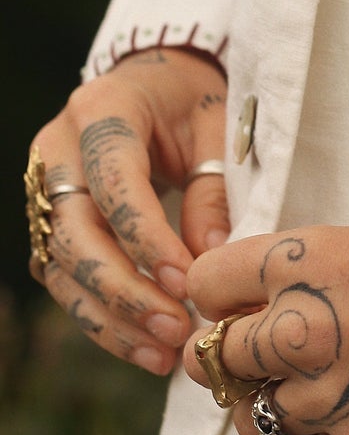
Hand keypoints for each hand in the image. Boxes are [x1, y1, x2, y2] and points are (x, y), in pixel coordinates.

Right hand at [28, 46, 229, 375]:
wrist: (153, 81)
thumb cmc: (192, 100)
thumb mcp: (218, 125)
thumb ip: (214, 187)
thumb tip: (211, 257)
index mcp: (100, 111)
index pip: (114, 182)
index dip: (147, 236)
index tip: (188, 280)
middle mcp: (57, 152)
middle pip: (76, 233)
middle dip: (126, 289)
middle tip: (177, 326)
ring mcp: (45, 192)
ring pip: (63, 268)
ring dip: (112, 318)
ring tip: (164, 353)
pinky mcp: (50, 227)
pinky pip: (66, 281)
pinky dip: (103, 320)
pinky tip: (145, 349)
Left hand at [182, 223, 348, 434]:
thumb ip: (306, 275)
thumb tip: (246, 311)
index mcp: (306, 262)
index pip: (206, 285)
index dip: (226, 300)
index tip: (247, 309)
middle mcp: (303, 328)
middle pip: (218, 359)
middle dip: (245, 360)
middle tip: (294, 358)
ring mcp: (327, 396)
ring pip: (259, 418)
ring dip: (289, 406)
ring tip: (346, 386)